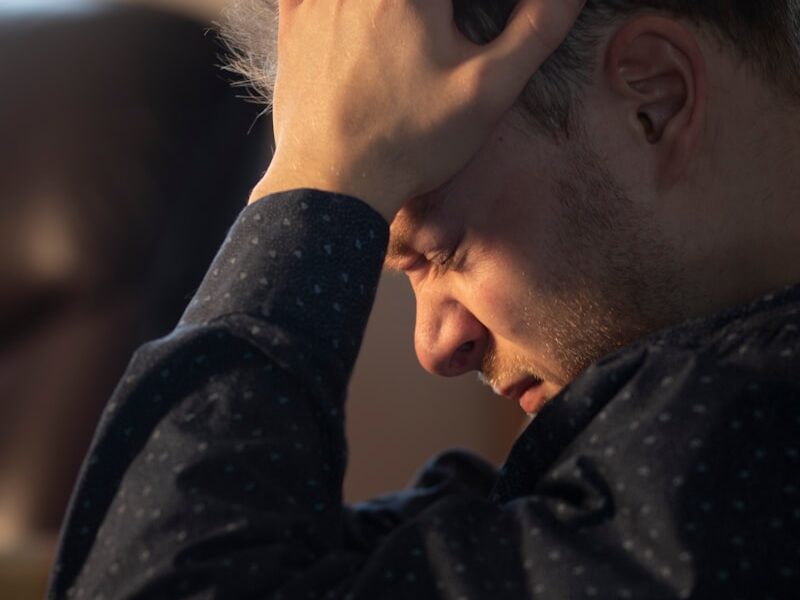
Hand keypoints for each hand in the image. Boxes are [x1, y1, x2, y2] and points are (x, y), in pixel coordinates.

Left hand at [250, 0, 584, 220]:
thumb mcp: (489, 89)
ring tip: (411, 49)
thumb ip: (536, 28)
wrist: (333, 184)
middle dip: (439, 12)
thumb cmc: (412, 140)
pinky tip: (357, 18)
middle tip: (447, 35)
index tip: (466, 40)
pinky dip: (332, 3)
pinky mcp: (294, 22)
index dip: (475, 10)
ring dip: (398, 9)